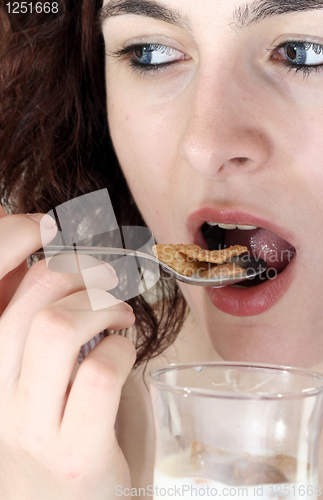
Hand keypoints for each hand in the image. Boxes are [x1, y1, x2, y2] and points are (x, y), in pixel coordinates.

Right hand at [0, 206, 135, 499]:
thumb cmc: (64, 428)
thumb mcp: (35, 372)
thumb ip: (32, 321)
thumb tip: (47, 257)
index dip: (9, 238)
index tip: (43, 224)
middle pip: (31, 301)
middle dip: (79, 274)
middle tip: (105, 281)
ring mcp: (29, 430)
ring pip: (57, 328)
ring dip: (103, 308)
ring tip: (120, 316)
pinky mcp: (75, 455)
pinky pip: (99, 373)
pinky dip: (122, 349)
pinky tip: (125, 353)